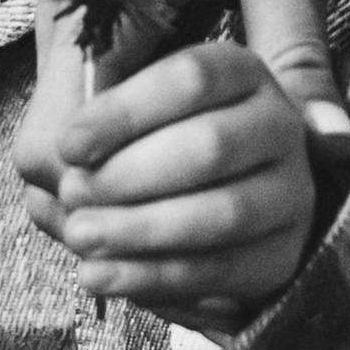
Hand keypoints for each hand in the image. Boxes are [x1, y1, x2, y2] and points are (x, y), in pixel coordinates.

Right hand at [17, 0, 349, 233]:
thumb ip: (295, 51)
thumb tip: (329, 147)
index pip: (70, 142)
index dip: (116, 203)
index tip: (185, 225)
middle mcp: (66, 13)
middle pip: (47, 155)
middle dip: (107, 207)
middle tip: (191, 231)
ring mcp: (66, 18)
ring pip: (54, 139)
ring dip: (106, 185)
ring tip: (186, 210)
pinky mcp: (81, 21)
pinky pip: (76, 109)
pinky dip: (112, 151)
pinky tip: (172, 168)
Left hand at [50, 42, 319, 334]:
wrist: (188, 190)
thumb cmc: (139, 131)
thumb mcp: (113, 90)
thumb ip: (84, 95)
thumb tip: (60, 148)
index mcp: (239, 71)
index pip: (190, 78)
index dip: (125, 113)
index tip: (69, 144)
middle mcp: (277, 124)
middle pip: (210, 147)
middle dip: (131, 176)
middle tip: (72, 194)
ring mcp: (290, 191)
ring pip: (224, 213)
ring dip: (143, 231)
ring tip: (82, 237)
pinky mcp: (281, 252)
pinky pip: (224, 271)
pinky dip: (159, 278)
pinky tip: (107, 275)